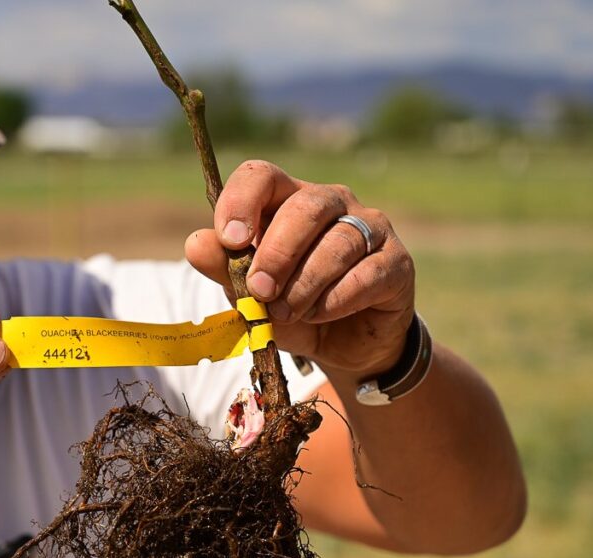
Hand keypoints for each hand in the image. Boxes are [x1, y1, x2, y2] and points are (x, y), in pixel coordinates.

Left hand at [186, 160, 415, 376]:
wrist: (343, 347)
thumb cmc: (291, 309)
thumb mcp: (250, 297)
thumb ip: (224, 270)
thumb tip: (196, 244)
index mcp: (286, 200)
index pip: (262, 175)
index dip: (241, 201)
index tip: (230, 239)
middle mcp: (332, 203)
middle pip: (305, 206)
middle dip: (277, 252)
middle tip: (260, 291)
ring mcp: (370, 228)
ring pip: (338, 242)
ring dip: (305, 283)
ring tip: (286, 313)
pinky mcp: (396, 262)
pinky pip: (367, 273)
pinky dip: (336, 299)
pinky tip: (319, 314)